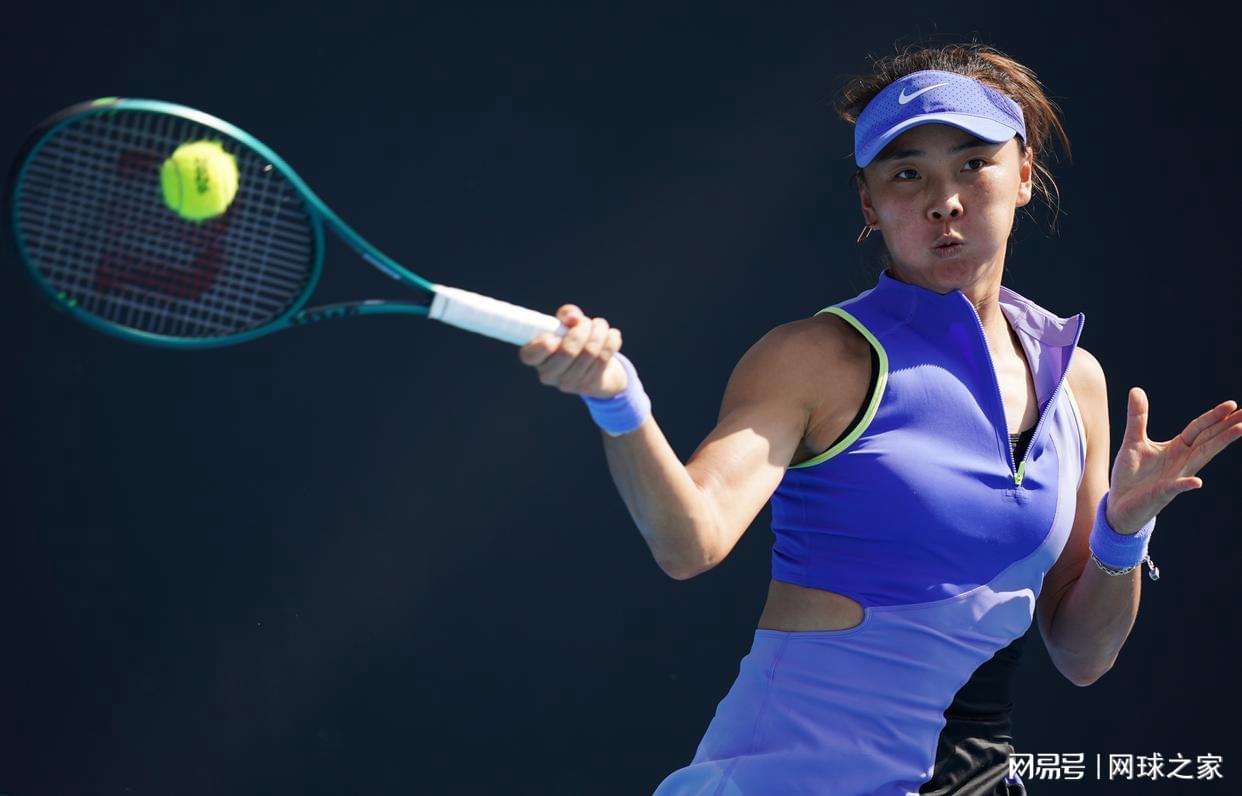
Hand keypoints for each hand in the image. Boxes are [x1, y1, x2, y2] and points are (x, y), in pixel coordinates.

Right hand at [518, 304, 626, 397]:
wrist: (599, 367)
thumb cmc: (576, 340)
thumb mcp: (567, 323)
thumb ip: (567, 315)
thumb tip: (573, 318)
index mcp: (535, 358)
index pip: (529, 355)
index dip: (542, 344)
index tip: (555, 335)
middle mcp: (548, 375)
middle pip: (567, 351)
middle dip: (582, 329)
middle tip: (586, 322)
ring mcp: (568, 384)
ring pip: (589, 352)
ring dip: (599, 331)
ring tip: (600, 325)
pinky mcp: (588, 387)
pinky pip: (603, 358)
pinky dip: (611, 340)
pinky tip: (612, 335)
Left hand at [1107, 388, 1241, 533]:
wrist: (1119, 504)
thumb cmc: (1131, 474)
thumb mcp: (1133, 441)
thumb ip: (1138, 417)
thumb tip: (1136, 389)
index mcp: (1177, 448)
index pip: (1199, 428)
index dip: (1214, 416)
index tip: (1232, 404)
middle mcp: (1182, 461)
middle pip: (1209, 440)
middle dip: (1227, 428)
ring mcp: (1176, 477)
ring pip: (1201, 458)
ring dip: (1219, 444)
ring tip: (1239, 430)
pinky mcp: (1162, 493)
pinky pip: (1175, 487)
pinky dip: (1185, 484)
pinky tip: (1197, 482)